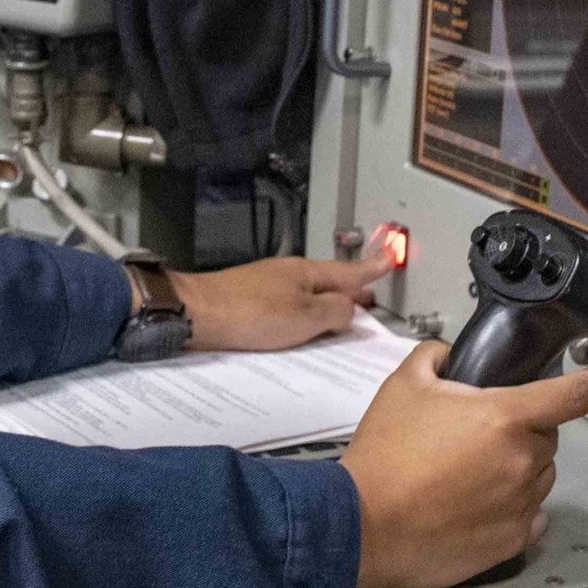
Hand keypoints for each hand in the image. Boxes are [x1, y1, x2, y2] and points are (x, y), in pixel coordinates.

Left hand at [139, 255, 393, 351]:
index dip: (373, 268)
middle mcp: (289, 274)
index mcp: (307, 273)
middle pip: (330, 280)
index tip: (391, 258)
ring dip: (328, 303)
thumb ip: (334, 311)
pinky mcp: (253, 301)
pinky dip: (305, 314)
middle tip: (372, 293)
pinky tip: (302, 328)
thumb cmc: (248, 313)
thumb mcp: (303, 317)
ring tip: (342, 315)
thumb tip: (351, 308)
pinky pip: (290, 305)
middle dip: (353, 288)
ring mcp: (270, 285)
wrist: (196, 313)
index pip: (350, 270)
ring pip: (309, 293)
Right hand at [341, 342, 587, 587]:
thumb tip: (447, 353)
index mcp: (504, 417)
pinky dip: (514, 506)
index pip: (571, 394)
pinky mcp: (509, 542)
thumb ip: (434, 356)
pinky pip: (530, 517)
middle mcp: (521, 462)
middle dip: (521, 428)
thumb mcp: (404, 384)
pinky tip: (480, 502)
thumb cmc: (385, 457)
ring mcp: (518, 506)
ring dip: (518, 467)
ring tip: (469, 470)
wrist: (363, 523)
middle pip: (545, 436)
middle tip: (477, 432)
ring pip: (539, 476)